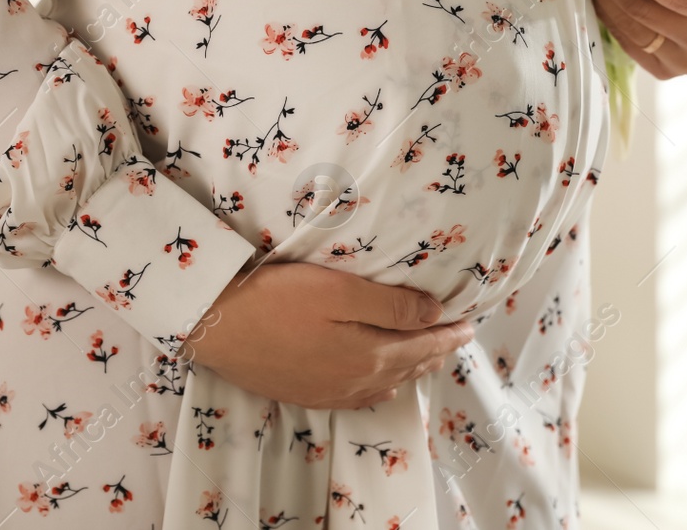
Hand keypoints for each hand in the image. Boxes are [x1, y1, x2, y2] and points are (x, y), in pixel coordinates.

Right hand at [182, 261, 472, 408]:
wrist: (215, 326)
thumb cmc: (276, 298)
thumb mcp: (340, 291)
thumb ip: (391, 304)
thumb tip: (436, 314)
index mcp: (369, 354)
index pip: (424, 343)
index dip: (450, 333)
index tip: (471, 324)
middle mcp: (354, 381)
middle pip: (409, 365)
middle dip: (437, 350)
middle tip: (458, 337)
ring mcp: (328, 392)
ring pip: (386, 381)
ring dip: (412, 367)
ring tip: (428, 355)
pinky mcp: (305, 393)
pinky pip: (358, 395)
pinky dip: (381, 384)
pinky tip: (381, 381)